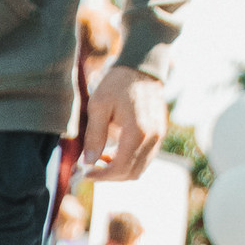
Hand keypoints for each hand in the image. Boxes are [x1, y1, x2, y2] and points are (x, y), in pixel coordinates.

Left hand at [80, 66, 164, 180]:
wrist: (140, 68)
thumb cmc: (117, 84)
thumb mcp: (98, 106)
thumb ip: (94, 136)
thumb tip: (88, 162)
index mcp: (138, 132)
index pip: (120, 167)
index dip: (101, 175)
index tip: (84, 173)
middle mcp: (153, 137)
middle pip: (132, 173)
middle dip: (109, 176)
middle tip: (90, 169)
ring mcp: (159, 135)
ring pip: (140, 168)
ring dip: (119, 170)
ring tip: (100, 159)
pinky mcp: (160, 133)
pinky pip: (146, 157)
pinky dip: (129, 161)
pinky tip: (113, 152)